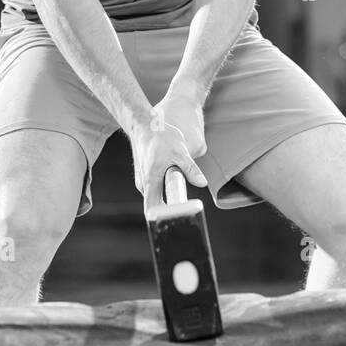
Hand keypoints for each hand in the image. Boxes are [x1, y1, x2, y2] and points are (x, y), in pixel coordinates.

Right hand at [131, 92, 208, 210]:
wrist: (143, 123)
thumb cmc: (160, 136)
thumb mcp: (179, 151)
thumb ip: (190, 169)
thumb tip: (202, 183)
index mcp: (150, 182)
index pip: (154, 211)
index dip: (165, 219)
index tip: (178, 222)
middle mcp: (144, 185)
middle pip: (158, 206)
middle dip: (172, 209)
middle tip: (188, 212)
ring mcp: (144, 180)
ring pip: (158, 195)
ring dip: (169, 196)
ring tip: (182, 195)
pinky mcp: (146, 176)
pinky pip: (156, 188)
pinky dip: (165, 188)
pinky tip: (173, 180)